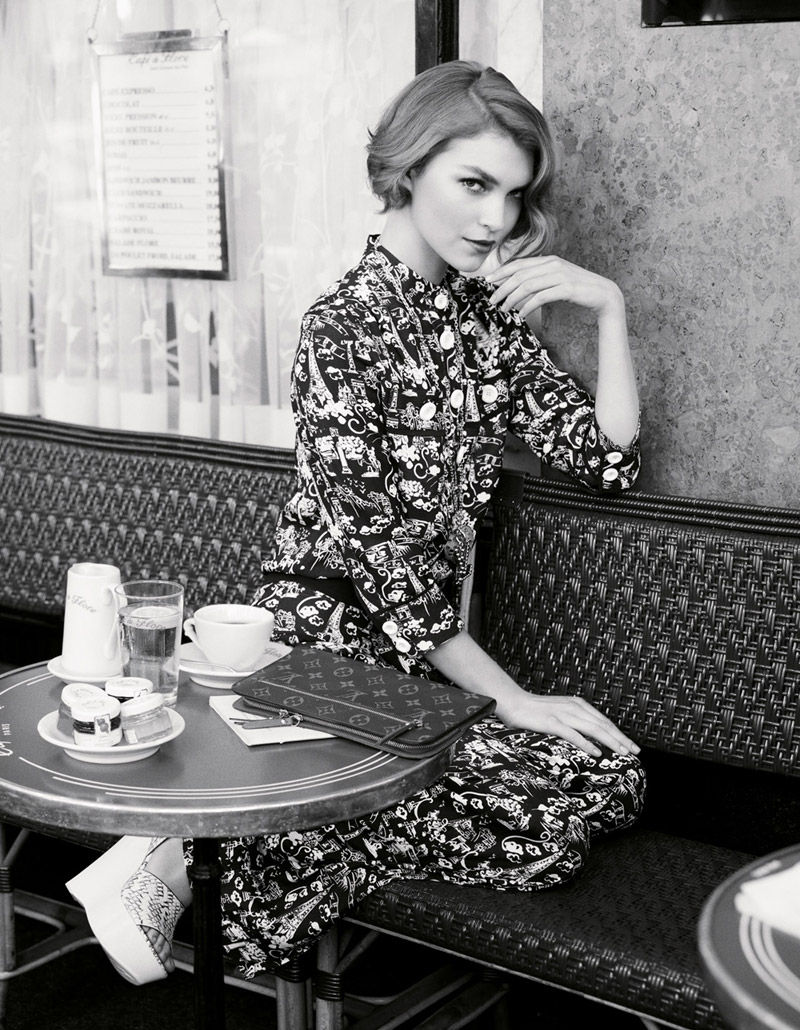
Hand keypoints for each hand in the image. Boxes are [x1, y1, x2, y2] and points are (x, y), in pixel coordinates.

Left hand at [485, 255, 623, 321]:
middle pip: (520, 274)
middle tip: (492, 300)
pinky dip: (527, 307)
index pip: (519, 263)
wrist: (603, 295)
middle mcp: (553, 264)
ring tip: (504, 310)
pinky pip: (540, 297)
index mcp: (549, 260)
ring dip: (512, 299)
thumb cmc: (578, 290)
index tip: (488, 281)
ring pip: (527, 285)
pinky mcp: (566, 288)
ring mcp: (560, 275)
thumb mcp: (557, 280)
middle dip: (502, 287)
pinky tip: (521, 315)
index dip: (501, 271)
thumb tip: (518, 288)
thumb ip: (540, 279)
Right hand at [496, 691, 639, 757]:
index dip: (619, 733)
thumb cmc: (535, 711)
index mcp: (577, 704)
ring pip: (593, 729)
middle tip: (635, 752)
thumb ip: (575, 721)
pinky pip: (573, 734)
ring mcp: (563, 714)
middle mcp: (573, 707)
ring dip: (610, 742)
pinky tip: (597, 753)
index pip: (603, 721)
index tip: (631, 746)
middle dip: (621, 739)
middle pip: (602, 725)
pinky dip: (586, 744)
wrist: (513, 703)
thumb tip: (591, 737)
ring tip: (622, 753)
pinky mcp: (551, 722)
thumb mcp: (560, 712)